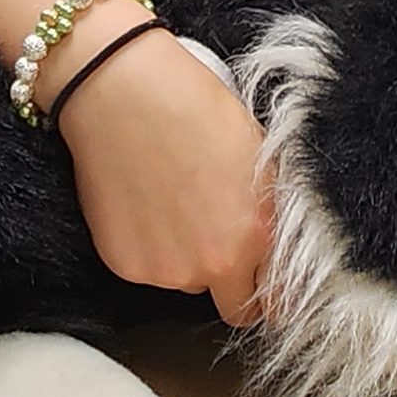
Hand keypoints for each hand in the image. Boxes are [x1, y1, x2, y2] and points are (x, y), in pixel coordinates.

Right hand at [54, 13, 272, 323]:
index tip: (261, 276)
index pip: (276, 301)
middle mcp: (214, 263)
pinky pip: (146, 269)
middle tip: (215, 243)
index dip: (269, 288)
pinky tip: (142, 203)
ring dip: (184, 257)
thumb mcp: (257, 153)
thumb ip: (267, 209)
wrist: (121, 91)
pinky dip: (146, 247)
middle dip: (230, 284)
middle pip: (232, 305)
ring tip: (171, 202)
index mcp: (258, 234)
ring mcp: (165, 269)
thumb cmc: (192, 104)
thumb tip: (273, 240)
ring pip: (185, 281)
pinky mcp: (124, 265)